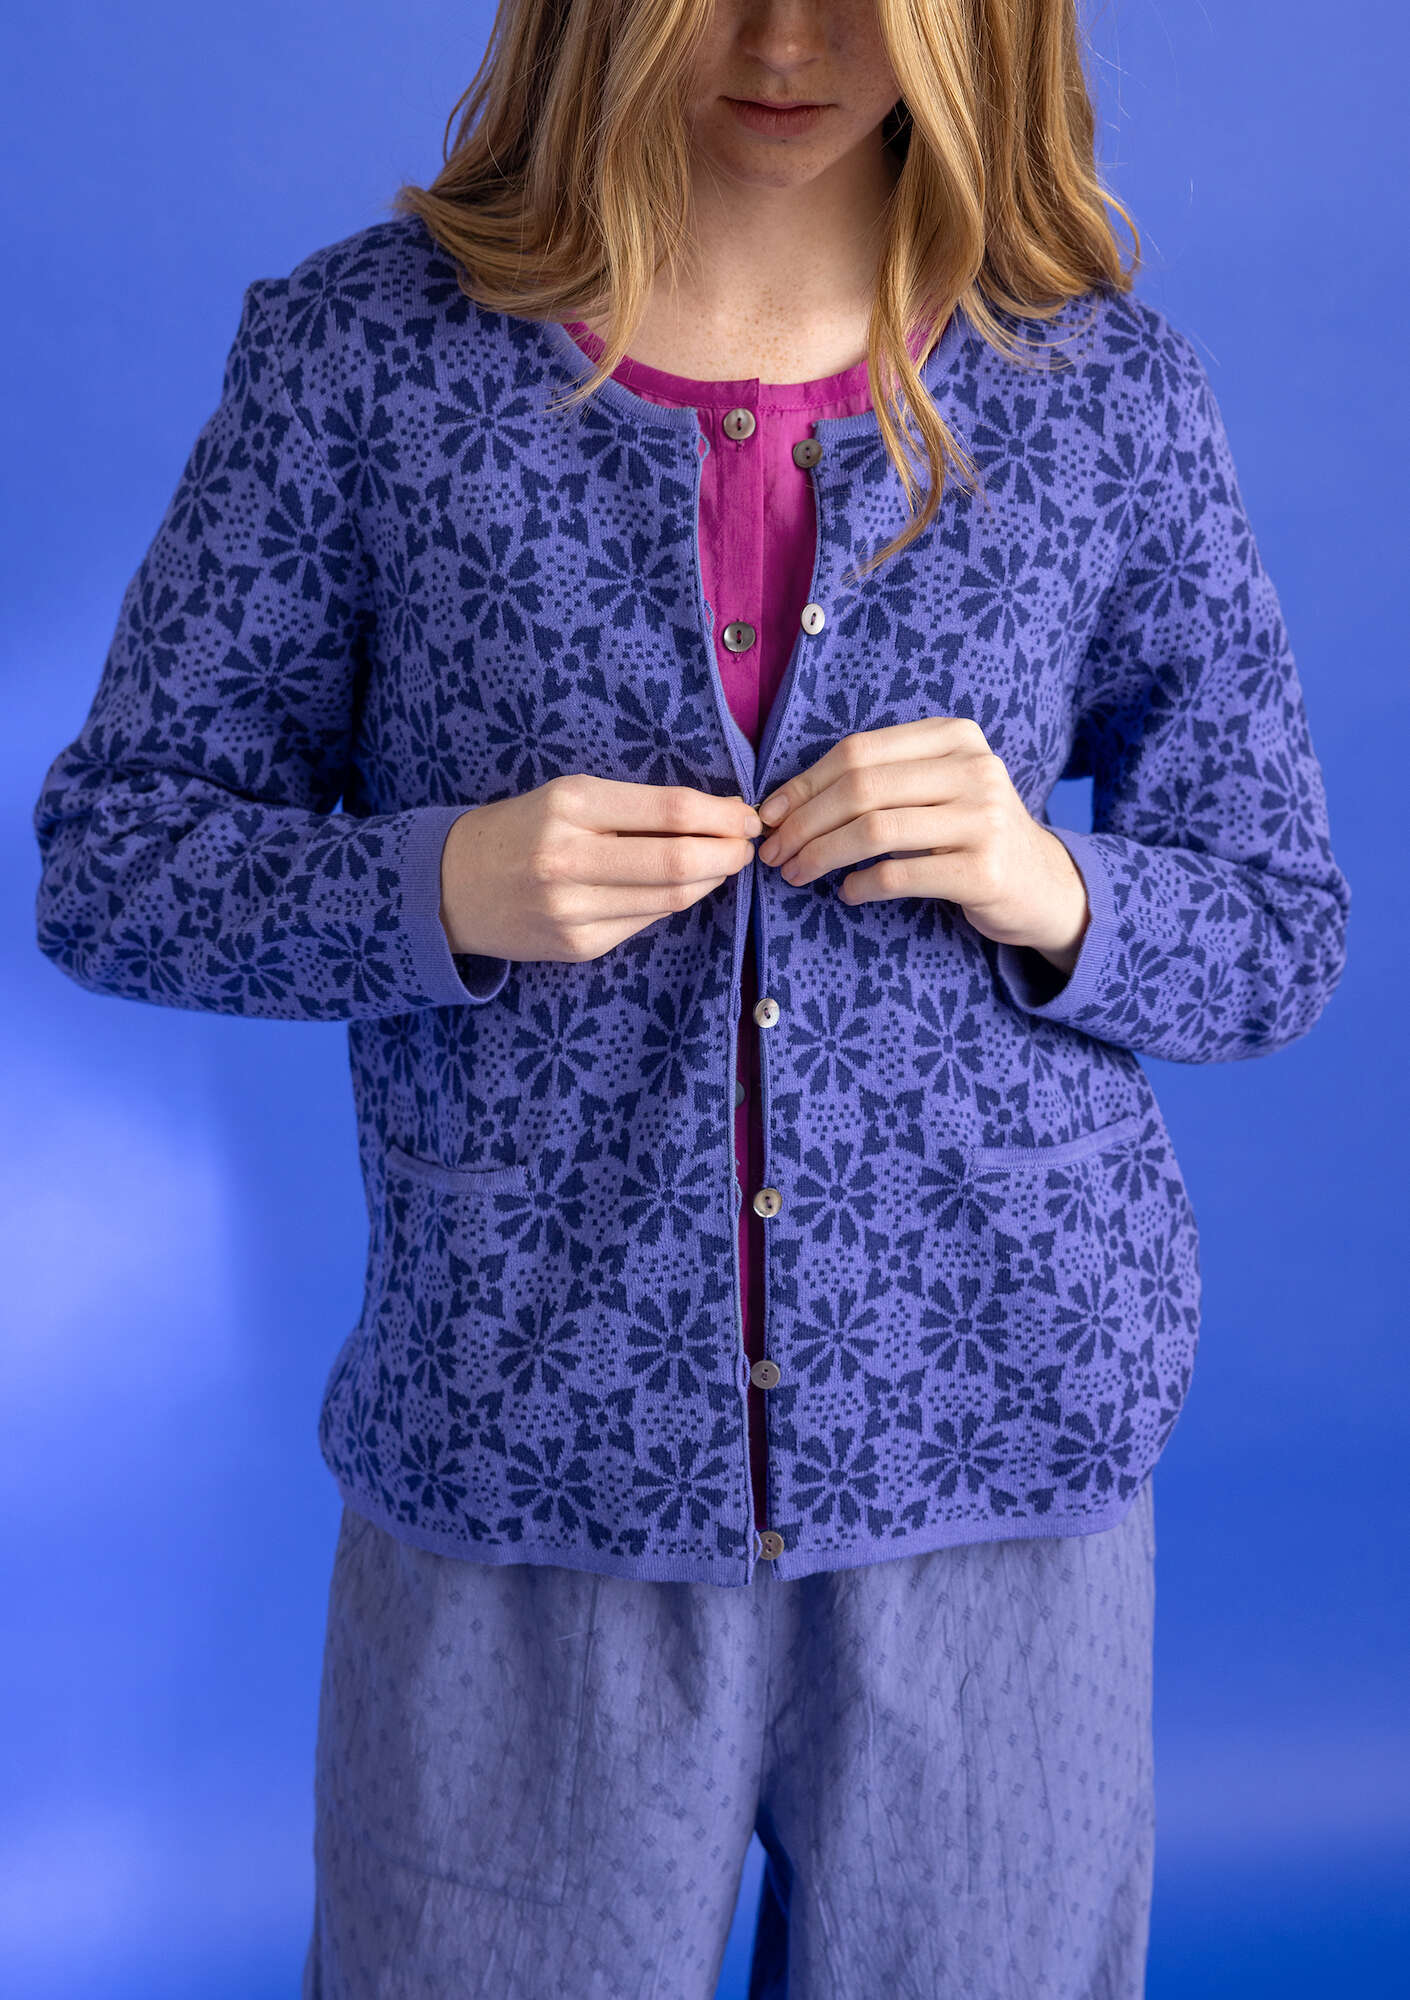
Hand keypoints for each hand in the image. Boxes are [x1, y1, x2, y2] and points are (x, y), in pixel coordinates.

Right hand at [439, 775, 762, 965]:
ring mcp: (572, 910)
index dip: (722, 815)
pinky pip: (646, 922)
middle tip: (745, 847)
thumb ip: (636, 808)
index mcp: (570, 806)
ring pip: (670, 899)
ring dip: (708, 881)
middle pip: (679, 863)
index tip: (746, 815)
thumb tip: (718, 820)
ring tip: (717, 864)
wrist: (452, 886)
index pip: (671, 810)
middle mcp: (568, 859)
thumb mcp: (569, 798)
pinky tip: (673, 889)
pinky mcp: (577, 946)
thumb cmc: (522, 830)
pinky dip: (671, 903)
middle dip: (728, 855)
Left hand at [753, 718, 1090, 974]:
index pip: (858, 752)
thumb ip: (879, 781)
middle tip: (775, 853)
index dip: (804, 784)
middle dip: (804, 823)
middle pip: (861, 788)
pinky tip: (848, 892)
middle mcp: (975, 769)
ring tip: (797, 874)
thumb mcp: (936, 788)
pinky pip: (900, 874)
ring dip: (821, 855)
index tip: (769, 815)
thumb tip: (783, 802)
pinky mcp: (984, 871)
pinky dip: (861, 885)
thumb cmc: (969, 834)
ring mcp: (984, 819)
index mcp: (955, 736)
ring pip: (874, 830)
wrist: (1041, 884)